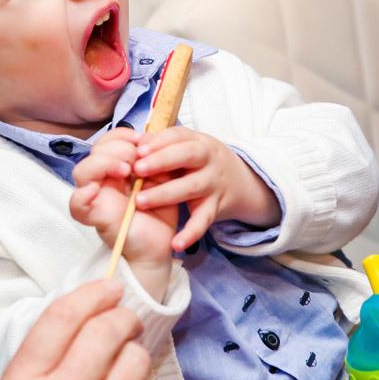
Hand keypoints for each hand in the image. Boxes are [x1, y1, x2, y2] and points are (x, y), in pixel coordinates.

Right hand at [0, 280, 159, 379]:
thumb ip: (43, 353)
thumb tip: (92, 304)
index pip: (63, 317)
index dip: (92, 293)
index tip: (108, 287)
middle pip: (106, 329)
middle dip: (120, 316)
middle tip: (122, 320)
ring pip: (136, 357)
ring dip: (130, 354)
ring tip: (119, 370)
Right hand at [71, 129, 178, 295]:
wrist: (160, 245)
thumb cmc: (159, 212)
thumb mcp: (162, 178)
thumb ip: (154, 159)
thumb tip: (148, 137)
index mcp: (118, 169)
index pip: (108, 141)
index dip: (123, 135)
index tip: (144, 140)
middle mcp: (103, 181)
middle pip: (94, 151)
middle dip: (119, 148)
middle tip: (139, 160)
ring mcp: (96, 198)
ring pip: (81, 171)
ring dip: (104, 163)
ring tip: (127, 171)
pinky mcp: (96, 217)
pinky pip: (76, 205)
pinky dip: (82, 196)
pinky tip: (95, 191)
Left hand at [131, 127, 280, 251]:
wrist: (241, 182)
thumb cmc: (202, 162)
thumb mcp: (189, 147)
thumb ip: (165, 145)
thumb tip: (138, 144)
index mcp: (198, 141)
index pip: (179, 136)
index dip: (158, 142)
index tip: (137, 149)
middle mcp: (209, 160)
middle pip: (187, 155)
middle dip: (161, 161)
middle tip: (137, 169)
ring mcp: (214, 183)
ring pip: (192, 187)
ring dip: (165, 194)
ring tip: (139, 201)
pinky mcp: (216, 207)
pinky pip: (204, 221)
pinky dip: (191, 233)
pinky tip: (175, 243)